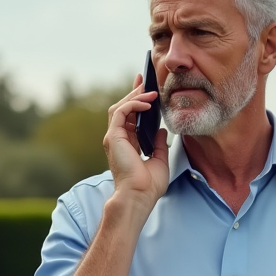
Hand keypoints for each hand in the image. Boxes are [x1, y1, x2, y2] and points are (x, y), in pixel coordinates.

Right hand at [103, 74, 169, 208]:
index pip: (131, 116)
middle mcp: (118, 139)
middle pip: (124, 108)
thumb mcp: (160, 160)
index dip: (137, 101)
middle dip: (134, 92)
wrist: (139, 197)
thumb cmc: (148, 186)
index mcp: (128, 144)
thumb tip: (162, 130)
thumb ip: (159, 144)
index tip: (146, 88)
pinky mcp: (113, 137)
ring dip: (135, 96)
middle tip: (145, 78)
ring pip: (120, 107)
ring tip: (150, 89)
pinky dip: (133, 104)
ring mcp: (114, 138)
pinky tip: (147, 103)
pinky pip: (121, 112)